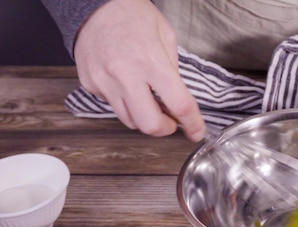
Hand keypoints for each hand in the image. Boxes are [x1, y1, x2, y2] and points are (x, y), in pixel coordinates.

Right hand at [73, 0, 204, 141]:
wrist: (93, 5)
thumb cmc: (132, 15)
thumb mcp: (166, 36)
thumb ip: (174, 70)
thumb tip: (177, 99)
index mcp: (151, 61)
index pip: (179, 105)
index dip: (192, 124)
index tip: (197, 132)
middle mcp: (126, 75)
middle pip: (150, 125)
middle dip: (165, 129)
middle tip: (171, 121)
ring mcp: (104, 82)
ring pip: (130, 121)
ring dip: (145, 119)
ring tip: (150, 102)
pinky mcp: (90, 84)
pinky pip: (113, 107)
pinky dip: (126, 104)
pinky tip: (129, 88)